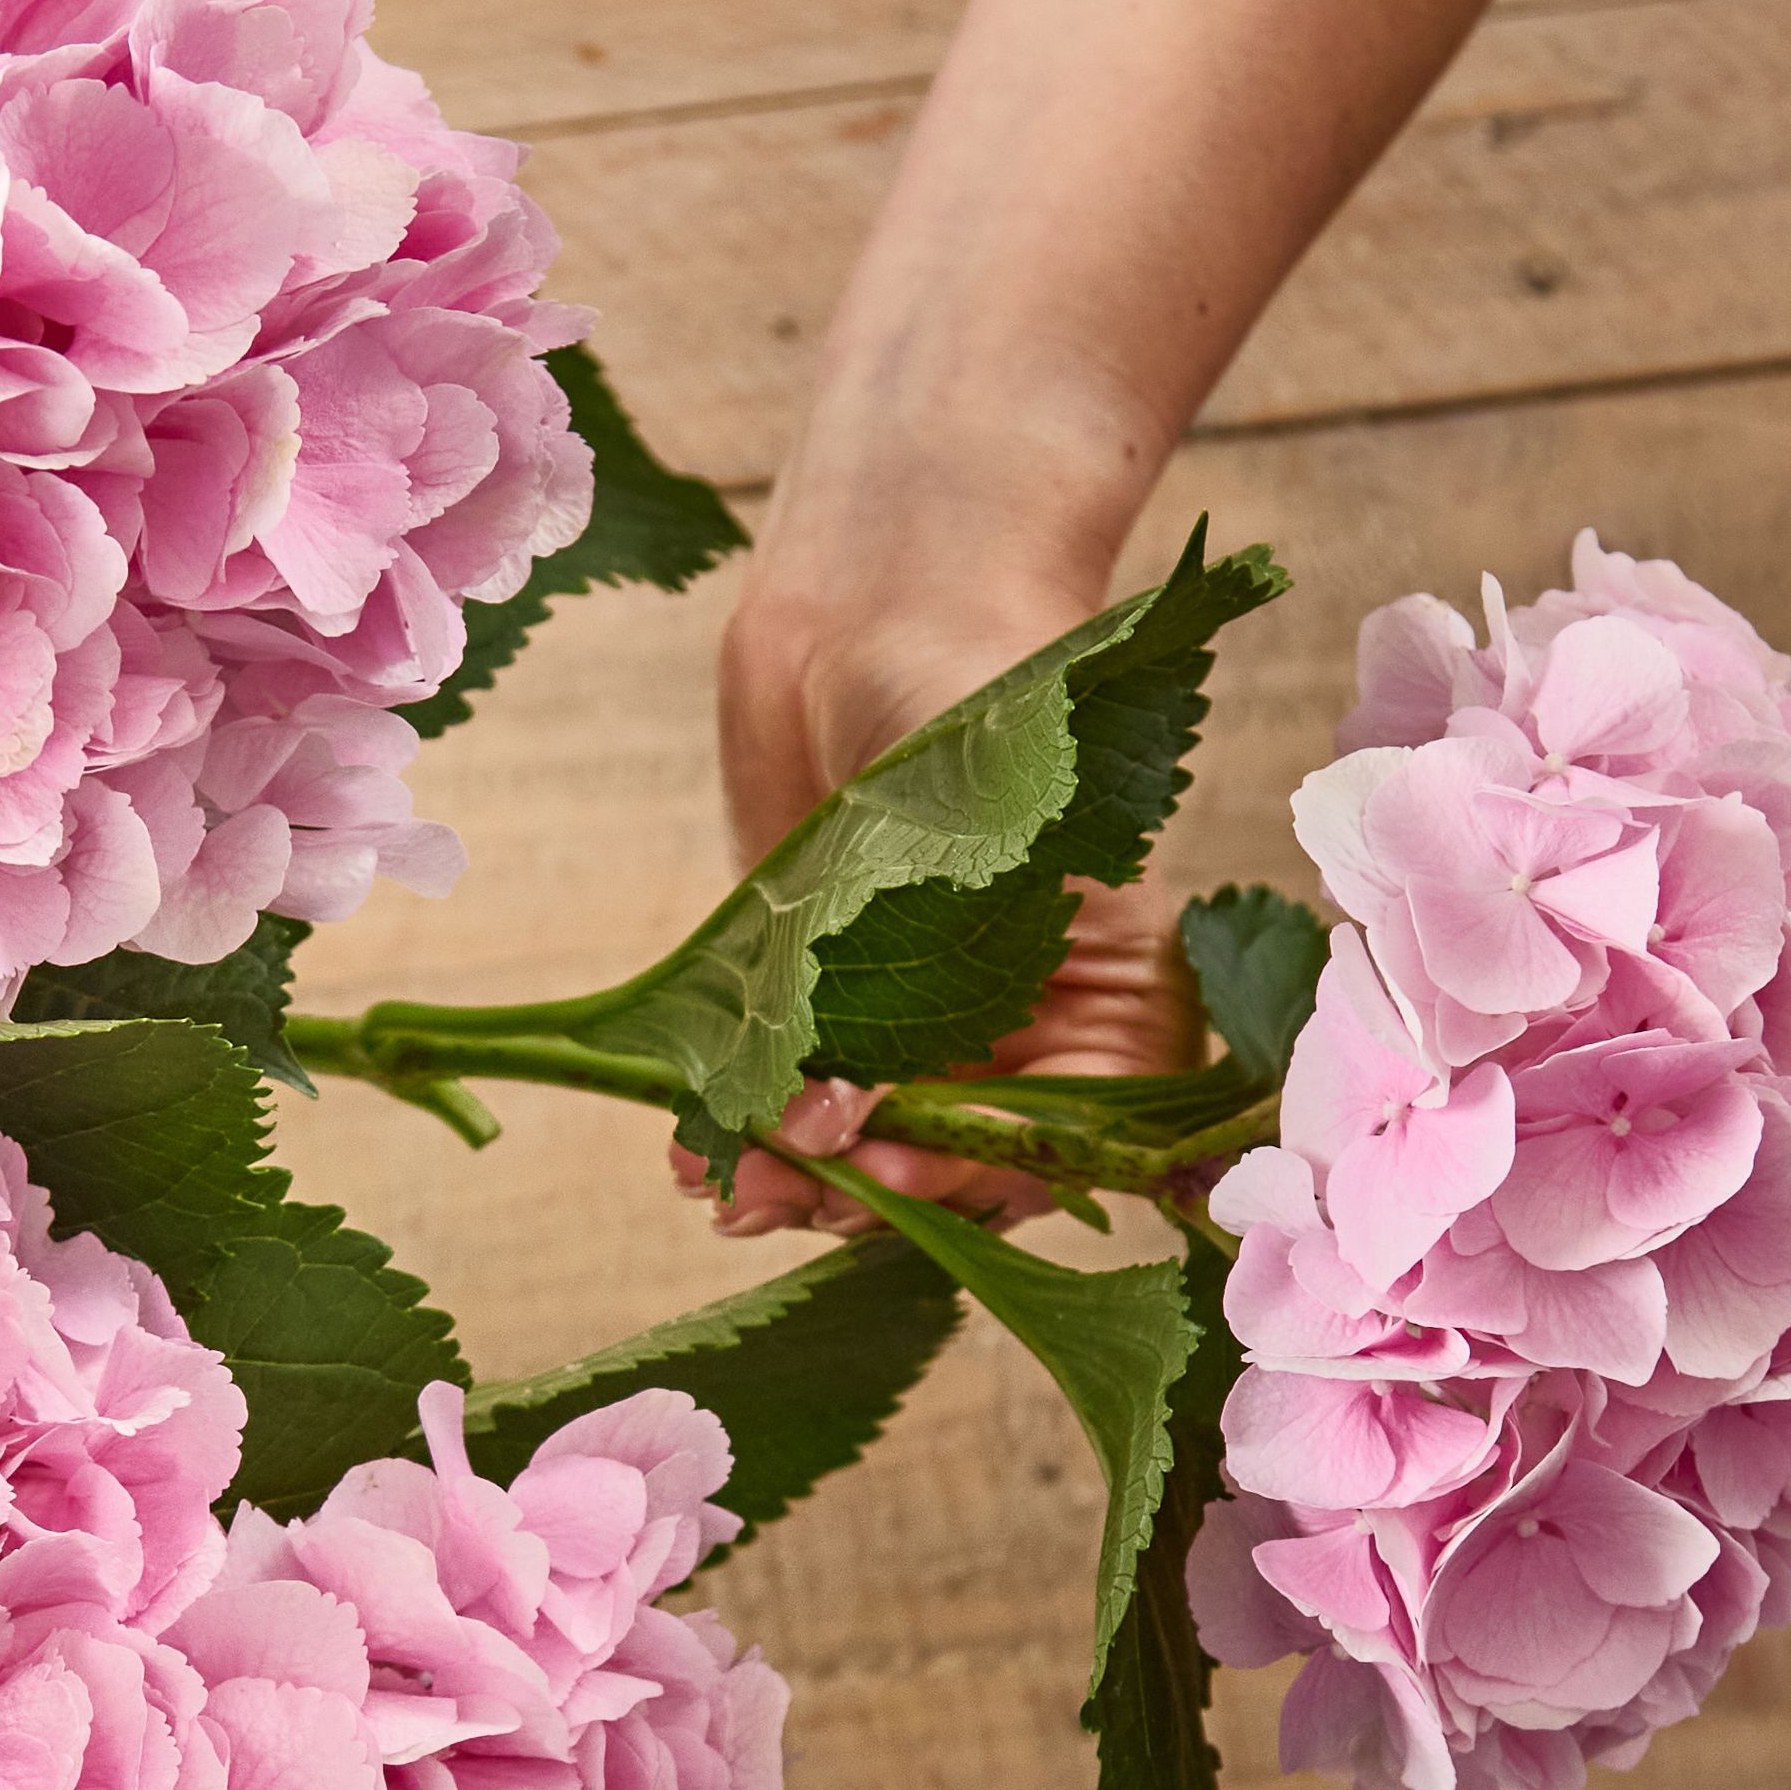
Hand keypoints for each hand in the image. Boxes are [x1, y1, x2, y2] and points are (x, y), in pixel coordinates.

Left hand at [673, 569, 1204, 1235]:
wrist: (892, 598)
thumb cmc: (986, 689)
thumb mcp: (996, 833)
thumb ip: (950, 965)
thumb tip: (873, 1099)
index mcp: (1102, 1010)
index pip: (1053, 1149)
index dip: (967, 1177)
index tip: (885, 1161)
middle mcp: (1014, 1035)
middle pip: (943, 1168)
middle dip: (855, 1190)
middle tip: (771, 1185)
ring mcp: (913, 1025)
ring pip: (857, 1151)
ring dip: (786, 1183)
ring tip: (717, 1185)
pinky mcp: (818, 1003)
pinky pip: (785, 1099)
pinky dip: (740, 1134)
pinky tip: (688, 1153)